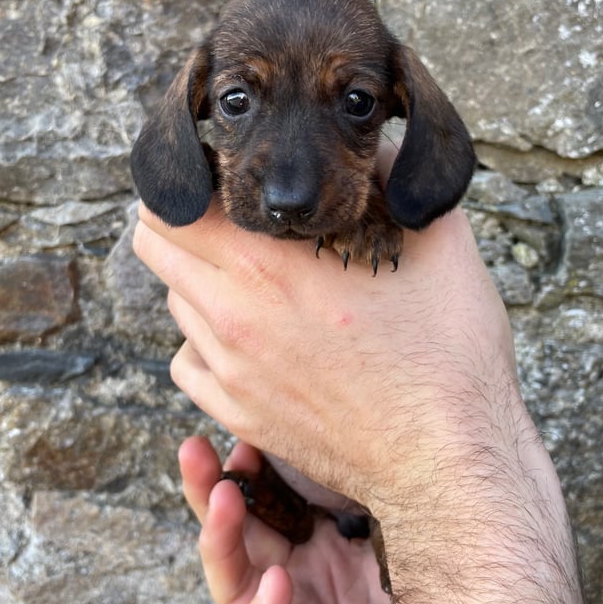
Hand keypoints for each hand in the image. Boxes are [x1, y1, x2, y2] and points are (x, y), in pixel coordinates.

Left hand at [134, 201, 588, 603]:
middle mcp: (233, 312)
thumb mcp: (438, 241)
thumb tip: (365, 144)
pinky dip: (204, 342)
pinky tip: (248, 338)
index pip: (172, 201)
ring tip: (253, 279)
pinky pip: (187, 362)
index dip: (190, 179)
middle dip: (181, 221)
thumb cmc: (448, 353)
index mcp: (270, 261)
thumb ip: (393, 178)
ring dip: (199, 280)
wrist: (445, 460)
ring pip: (175, 301)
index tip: (219, 175)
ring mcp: (230, 369)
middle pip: (155, 245)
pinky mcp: (238, 413)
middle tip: (225, 218)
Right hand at [179, 434, 410, 603]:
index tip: (236, 435)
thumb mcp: (408, 533)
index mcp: (318, 552)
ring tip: (224, 501)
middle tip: (194, 451)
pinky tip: (276, 585)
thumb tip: (346, 426)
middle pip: (238, 541)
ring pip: (238, 593)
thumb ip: (372, 494)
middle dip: (212, 495)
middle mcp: (301, 590)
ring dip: (224, 546)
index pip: (263, 508)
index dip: (241, 474)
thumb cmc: (454, 599)